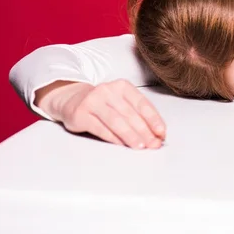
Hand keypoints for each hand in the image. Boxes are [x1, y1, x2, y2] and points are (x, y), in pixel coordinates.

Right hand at [36, 80, 165, 148]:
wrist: (72, 100)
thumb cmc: (104, 104)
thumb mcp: (121, 103)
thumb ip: (137, 115)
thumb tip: (157, 135)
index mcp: (122, 86)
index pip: (142, 104)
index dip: (153, 119)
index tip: (162, 133)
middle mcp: (108, 91)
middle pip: (130, 114)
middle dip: (144, 131)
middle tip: (154, 144)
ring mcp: (93, 101)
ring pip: (116, 121)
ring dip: (130, 136)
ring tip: (141, 147)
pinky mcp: (81, 114)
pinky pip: (100, 128)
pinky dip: (113, 138)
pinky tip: (122, 146)